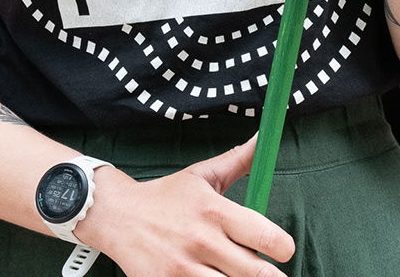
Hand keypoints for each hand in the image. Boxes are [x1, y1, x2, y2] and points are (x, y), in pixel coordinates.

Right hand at [75, 138, 294, 276]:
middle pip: (260, 275)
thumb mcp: (201, 175)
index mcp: (215, 211)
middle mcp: (202, 241)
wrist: (115, 216)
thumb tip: (266, 137)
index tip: (281, 249)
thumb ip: (239, 161)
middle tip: (262, 270)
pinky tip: (211, 276)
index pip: (268, 237)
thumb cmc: (165, 197)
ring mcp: (184, 269)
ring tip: (233, 271)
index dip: (284, 248)